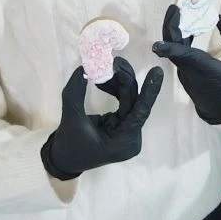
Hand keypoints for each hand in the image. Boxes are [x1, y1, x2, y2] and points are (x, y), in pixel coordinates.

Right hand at [41, 57, 162, 180]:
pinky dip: (114, 89)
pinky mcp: (122, 124)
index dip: (149, 90)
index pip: (140, 112)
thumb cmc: (68, 145)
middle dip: (125, 80)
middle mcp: (130, 137)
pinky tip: (103, 79)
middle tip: (117, 61)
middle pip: (134, 102)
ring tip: (108, 66)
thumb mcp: (71, 118)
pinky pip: (123, 101)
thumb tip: (82, 67)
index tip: (157, 71)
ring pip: (129, 99)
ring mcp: (127, 131)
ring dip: (118, 82)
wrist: (63, 159)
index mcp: (124, 142)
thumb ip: (75, 93)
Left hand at [153, 6, 220, 124]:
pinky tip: (185, 25)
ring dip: (173, 30)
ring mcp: (185, 73)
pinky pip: (177, 53)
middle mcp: (191, 71)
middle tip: (174, 7)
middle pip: (173, 48)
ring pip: (173, 49)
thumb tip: (219, 17)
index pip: (185, 58)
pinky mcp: (183, 73)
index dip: (170, 49)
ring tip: (177, 11)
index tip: (157, 44)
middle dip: (170, 26)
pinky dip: (178, 38)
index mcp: (206, 69)